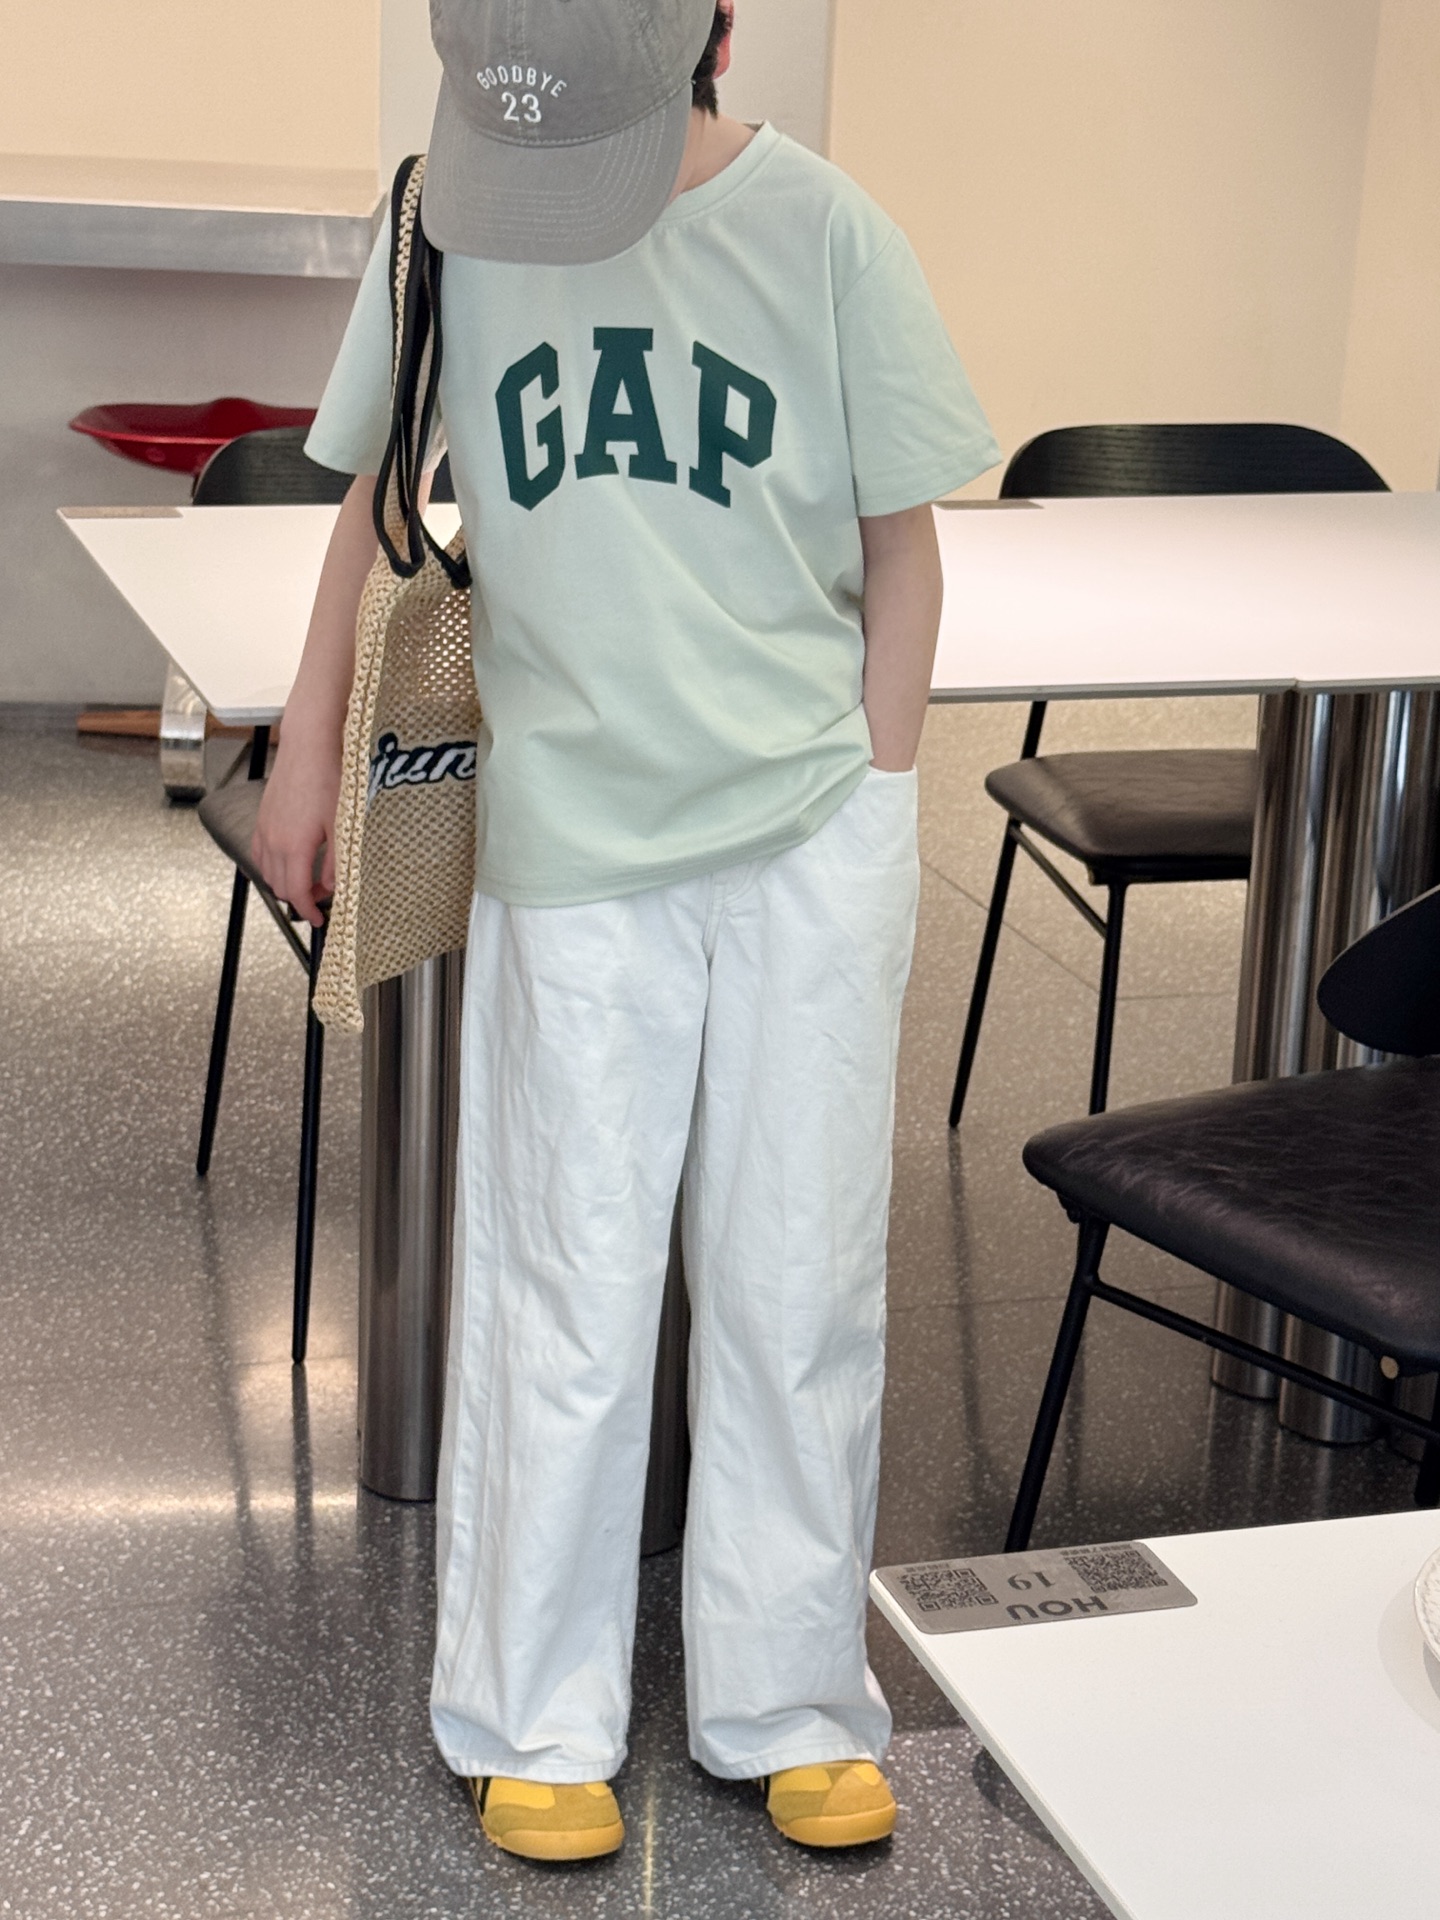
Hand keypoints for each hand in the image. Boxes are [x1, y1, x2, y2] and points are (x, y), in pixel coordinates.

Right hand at [252, 733, 340, 927]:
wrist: (309, 747)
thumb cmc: (329, 779)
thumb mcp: (342, 825)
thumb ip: (337, 861)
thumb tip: (332, 888)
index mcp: (294, 846)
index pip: (296, 893)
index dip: (308, 911)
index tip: (320, 920)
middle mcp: (273, 841)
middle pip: (280, 886)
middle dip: (300, 899)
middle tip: (322, 898)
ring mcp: (265, 829)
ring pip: (267, 872)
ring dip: (286, 882)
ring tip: (309, 880)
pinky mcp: (262, 818)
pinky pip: (259, 853)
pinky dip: (270, 866)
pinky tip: (286, 862)